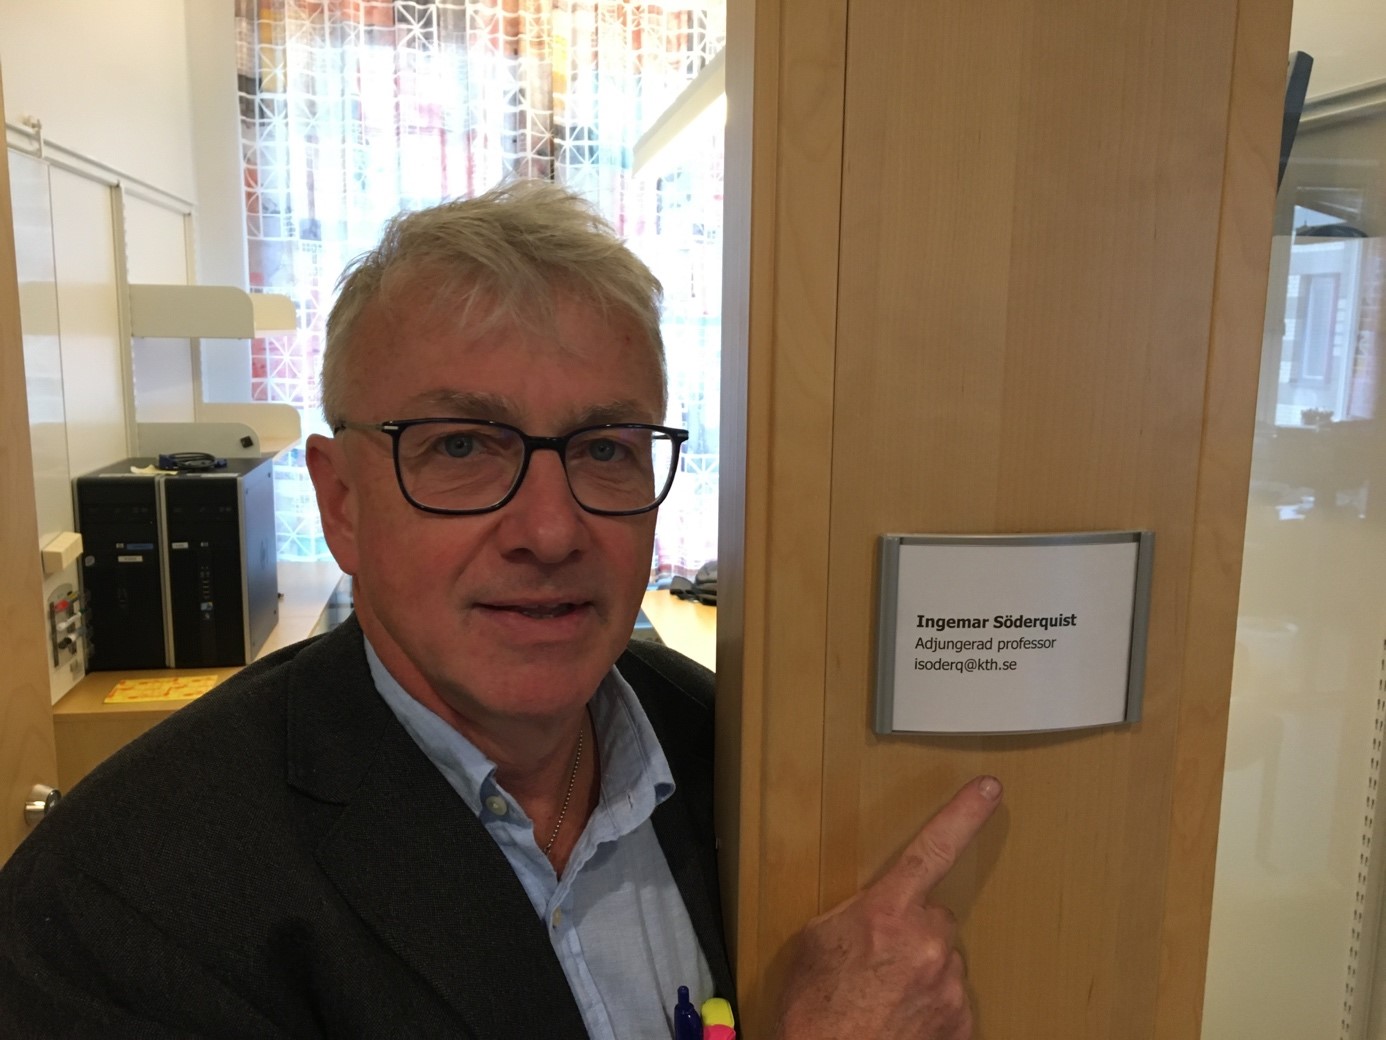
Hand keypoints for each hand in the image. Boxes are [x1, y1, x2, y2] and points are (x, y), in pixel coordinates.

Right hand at [774, 776, 1002, 1039]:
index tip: (989, 790)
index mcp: (888, 914)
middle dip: (910, 931)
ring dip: (919, 971)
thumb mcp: (817, 940)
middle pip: (933, 918)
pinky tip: (898, 1018)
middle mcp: (928, 945)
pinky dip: (929, 1005)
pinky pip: (950, 998)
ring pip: (942, 960)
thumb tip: (879, 910)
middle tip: (876, 961)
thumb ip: (857, 911)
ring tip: (881, 996)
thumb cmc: (812, 1010)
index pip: (933, 850)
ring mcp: (949, 988)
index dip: (963, 815)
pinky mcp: (962, 1024)